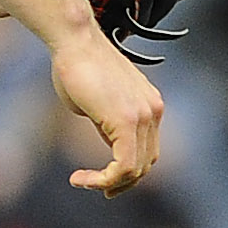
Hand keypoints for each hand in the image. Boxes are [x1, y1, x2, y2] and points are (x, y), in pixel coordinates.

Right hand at [50, 30, 164, 196]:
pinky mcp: (128, 120)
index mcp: (150, 106)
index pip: (148, 151)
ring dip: (108, 183)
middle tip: (94, 187)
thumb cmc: (77, 68)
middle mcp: (154, 111)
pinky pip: (124, 166)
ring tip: (81, 181)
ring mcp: (145, 115)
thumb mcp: (99, 105)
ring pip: (135, 169)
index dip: (127, 172)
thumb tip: (112, 146)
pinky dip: (104, 179)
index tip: (101, 179)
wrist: (74, 41)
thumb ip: (110, 126)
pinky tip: (80, 178)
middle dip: (120, 182)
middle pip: (145, 163)